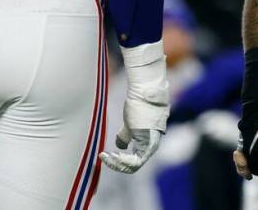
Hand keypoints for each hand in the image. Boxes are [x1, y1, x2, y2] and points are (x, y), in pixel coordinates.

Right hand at [100, 41, 169, 173]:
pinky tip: (112, 155)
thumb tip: (120, 146)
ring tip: (106, 157)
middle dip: (117, 164)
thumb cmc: (139, 103)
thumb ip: (127, 135)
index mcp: (149, 141)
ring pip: (135, 165)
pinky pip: (136, 161)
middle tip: (105, 158)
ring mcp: (152, 144)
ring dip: (118, 164)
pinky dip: (121, 161)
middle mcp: (152, 145)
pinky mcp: (148, 141)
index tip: (107, 156)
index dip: (120, 161)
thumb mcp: (130, 123)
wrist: (146, 91)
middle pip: (134, 165)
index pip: (135, 160)